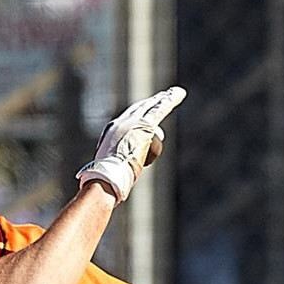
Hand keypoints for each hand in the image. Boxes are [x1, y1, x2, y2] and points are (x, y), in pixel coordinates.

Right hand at [76, 86, 186, 203]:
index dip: (138, 114)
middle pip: (140, 109)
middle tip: (162, 97)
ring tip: (176, 93)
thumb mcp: (107, 174)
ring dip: (165, 99)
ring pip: (152, 107)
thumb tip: (107, 189)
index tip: (146, 112)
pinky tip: (180, 94)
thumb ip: (109, 175)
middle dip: (151, 102)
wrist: (107, 176)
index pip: (127, 120)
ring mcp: (132, 123)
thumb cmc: (104, 181)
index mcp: (111, 132)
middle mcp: (121, 122)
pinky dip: (170, 100)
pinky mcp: (144, 125)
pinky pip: (160, 110)